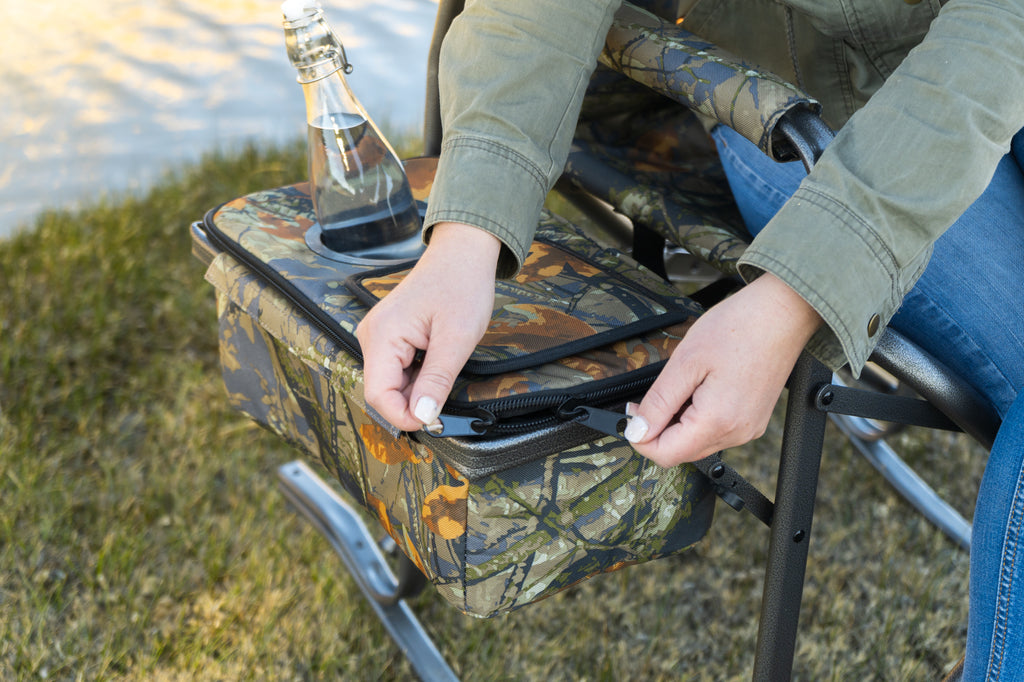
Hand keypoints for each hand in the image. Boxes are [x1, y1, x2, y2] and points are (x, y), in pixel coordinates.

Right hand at [355, 222, 499, 430]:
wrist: (462, 254)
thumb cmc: (461, 285)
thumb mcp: (457, 338)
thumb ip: (437, 379)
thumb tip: (423, 416)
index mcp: (382, 335)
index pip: (378, 395)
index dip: (403, 416)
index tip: (433, 422)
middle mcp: (372, 336)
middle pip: (383, 391)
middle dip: (412, 403)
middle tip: (446, 400)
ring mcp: (378, 336)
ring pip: (391, 383)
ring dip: (417, 389)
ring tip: (445, 371)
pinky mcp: (389, 336)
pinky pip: (397, 369)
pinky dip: (417, 377)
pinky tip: (437, 365)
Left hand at [623, 273, 822, 466]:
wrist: (782, 313)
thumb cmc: (739, 327)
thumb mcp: (685, 362)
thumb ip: (658, 402)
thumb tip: (637, 430)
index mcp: (717, 422)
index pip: (665, 455)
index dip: (640, 437)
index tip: (634, 412)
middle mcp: (736, 434)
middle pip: (681, 452)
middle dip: (658, 429)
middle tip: (652, 395)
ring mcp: (748, 429)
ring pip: (697, 443)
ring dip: (678, 423)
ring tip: (682, 385)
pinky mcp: (753, 421)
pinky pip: (715, 432)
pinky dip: (697, 417)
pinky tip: (700, 389)